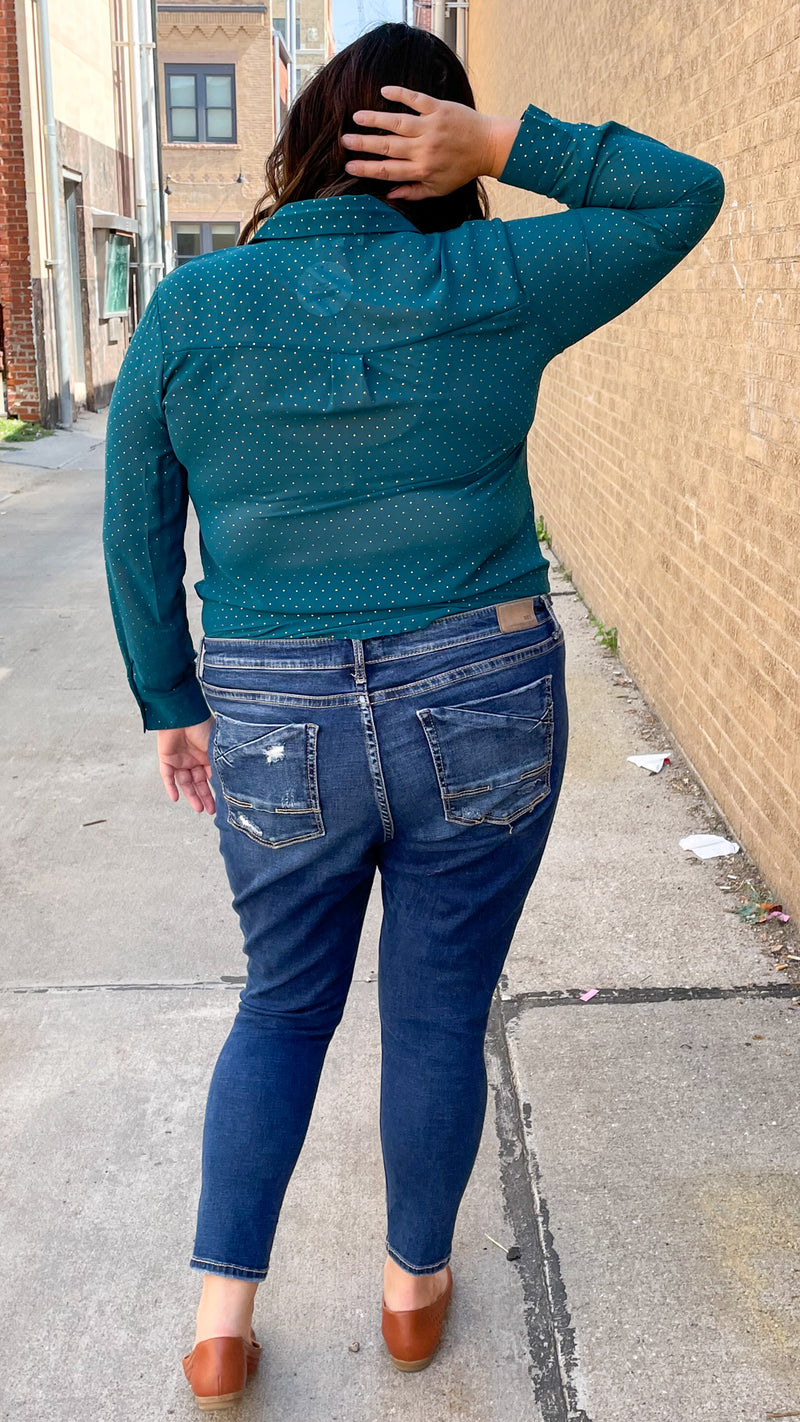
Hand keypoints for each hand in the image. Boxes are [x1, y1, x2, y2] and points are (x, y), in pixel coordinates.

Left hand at [156, 717, 215, 813]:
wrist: (183, 714)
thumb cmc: (202, 727)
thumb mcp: (216, 749)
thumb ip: (220, 765)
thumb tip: (228, 783)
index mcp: (207, 754)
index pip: (211, 776)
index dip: (215, 788)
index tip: (222, 801)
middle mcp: (194, 758)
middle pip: (199, 782)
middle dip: (204, 796)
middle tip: (210, 811)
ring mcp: (180, 759)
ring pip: (185, 782)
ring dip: (191, 795)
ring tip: (199, 809)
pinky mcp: (166, 758)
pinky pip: (167, 776)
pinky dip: (171, 787)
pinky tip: (176, 798)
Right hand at [340, 85, 518, 200]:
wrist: (487, 146)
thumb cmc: (461, 170)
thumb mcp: (438, 188)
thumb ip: (412, 191)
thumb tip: (388, 194)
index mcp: (421, 170)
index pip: (388, 170)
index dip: (366, 168)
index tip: (349, 165)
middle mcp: (423, 149)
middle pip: (387, 147)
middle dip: (363, 144)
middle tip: (344, 140)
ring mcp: (430, 127)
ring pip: (397, 122)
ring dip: (375, 119)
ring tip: (356, 117)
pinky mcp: (438, 109)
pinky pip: (416, 100)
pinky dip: (400, 94)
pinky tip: (384, 91)